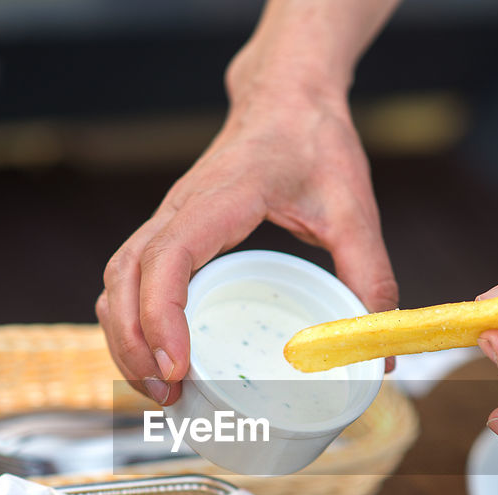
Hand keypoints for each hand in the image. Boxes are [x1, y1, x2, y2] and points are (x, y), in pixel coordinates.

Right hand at [98, 92, 396, 404]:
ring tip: (159, 390)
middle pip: (124, 278)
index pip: (167, 258)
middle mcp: (180, 209)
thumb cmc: (315, 143)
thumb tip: (381, 354)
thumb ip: (370, 277)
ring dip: (124, 337)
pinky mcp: (171, 232)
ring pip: (116, 281)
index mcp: (220, 199)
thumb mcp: (354, 210)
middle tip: (167, 395)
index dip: (161, 316)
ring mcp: (169, 219)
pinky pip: (130, 278)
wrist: (287, 96)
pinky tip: (157, 359)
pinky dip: (131, 321)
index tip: (177, 365)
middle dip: (133, 343)